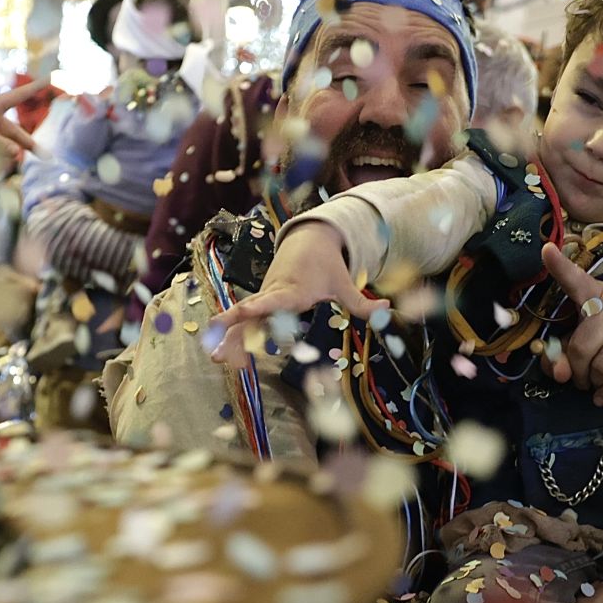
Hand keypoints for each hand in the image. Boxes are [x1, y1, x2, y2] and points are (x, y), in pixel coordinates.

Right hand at [209, 220, 388, 368]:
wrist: (308, 241)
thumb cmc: (327, 265)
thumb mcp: (344, 284)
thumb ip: (362, 303)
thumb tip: (386, 310)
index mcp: (293, 291)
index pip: (271, 301)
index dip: (254, 309)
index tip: (238, 314)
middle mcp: (274, 294)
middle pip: (250, 315)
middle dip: (232, 331)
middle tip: (216, 351)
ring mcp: (265, 298)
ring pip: (243, 321)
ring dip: (229, 339)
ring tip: (215, 360)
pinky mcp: (263, 303)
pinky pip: (246, 322)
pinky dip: (234, 336)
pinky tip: (224, 355)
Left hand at [540, 243, 602, 404]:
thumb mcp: (586, 346)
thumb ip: (564, 357)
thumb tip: (559, 373)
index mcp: (597, 295)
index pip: (577, 281)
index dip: (560, 268)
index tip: (546, 251)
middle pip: (584, 345)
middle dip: (577, 371)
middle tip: (580, 379)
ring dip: (594, 383)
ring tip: (595, 384)